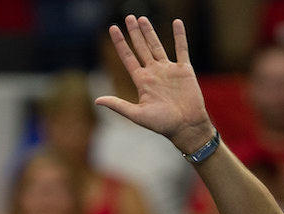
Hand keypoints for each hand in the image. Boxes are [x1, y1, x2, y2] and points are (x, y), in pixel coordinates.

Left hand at [95, 15, 212, 154]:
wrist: (186, 127)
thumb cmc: (162, 124)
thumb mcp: (137, 115)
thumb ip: (119, 105)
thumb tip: (97, 100)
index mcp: (142, 81)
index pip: (128, 58)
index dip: (120, 43)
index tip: (113, 28)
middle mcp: (154, 73)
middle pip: (141, 48)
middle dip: (134, 33)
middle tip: (129, 17)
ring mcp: (169, 70)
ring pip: (157, 45)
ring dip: (150, 32)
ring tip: (142, 18)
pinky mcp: (184, 70)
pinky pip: (181, 49)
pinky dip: (180, 36)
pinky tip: (177, 23)